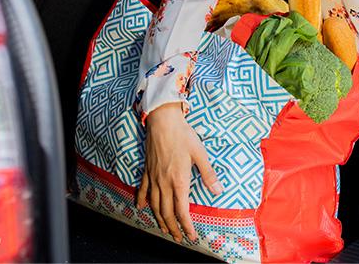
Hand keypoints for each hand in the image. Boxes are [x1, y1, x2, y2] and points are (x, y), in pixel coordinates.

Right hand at [136, 102, 221, 242]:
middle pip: (166, 212)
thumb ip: (208, 174)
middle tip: (178, 238)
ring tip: (163, 229)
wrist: (163, 121)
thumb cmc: (183, 135)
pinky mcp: (147, 170)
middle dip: (173, 228)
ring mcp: (153, 177)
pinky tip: (140, 208)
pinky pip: (142, 190)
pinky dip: (141, 201)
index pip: (181, 211)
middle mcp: (164, 183)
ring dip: (159, 219)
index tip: (191, 235)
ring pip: (154, 205)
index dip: (186, 226)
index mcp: (179, 180)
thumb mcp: (200, 153)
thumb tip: (218, 191)